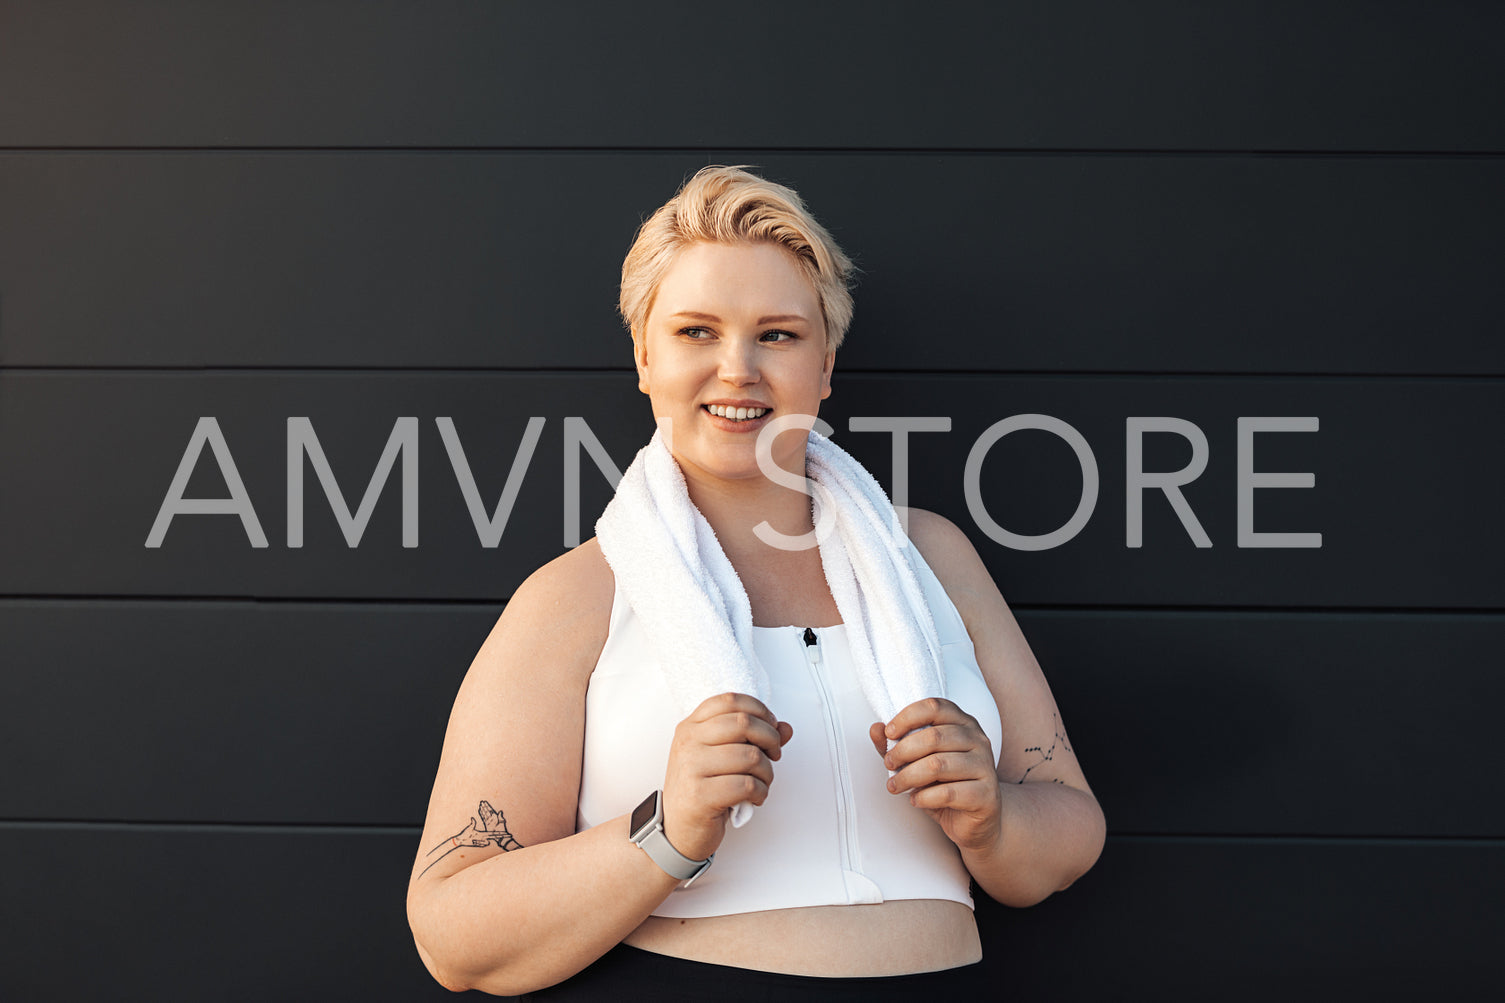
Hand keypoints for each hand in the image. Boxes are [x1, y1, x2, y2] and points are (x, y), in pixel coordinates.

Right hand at [662, 692, 793, 861]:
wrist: (676, 830)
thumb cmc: (702, 790)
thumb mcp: (722, 758)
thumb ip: (752, 739)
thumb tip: (786, 728)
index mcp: (691, 726)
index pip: (731, 700)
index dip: (760, 711)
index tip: (770, 728)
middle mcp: (688, 742)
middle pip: (743, 723)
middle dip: (770, 739)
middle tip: (774, 755)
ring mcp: (691, 767)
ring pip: (750, 756)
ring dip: (767, 772)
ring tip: (761, 782)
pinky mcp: (700, 795)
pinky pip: (747, 785)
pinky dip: (760, 792)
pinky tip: (754, 798)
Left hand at [871, 697, 1000, 852]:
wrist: (975, 820)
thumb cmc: (945, 784)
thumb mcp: (917, 761)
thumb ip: (896, 744)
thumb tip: (875, 729)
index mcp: (963, 723)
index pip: (934, 707)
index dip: (907, 717)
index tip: (889, 733)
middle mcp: (978, 740)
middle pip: (933, 737)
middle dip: (903, 751)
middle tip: (889, 764)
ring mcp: (985, 766)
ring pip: (938, 765)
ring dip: (908, 777)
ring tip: (895, 786)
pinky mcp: (986, 794)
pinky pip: (948, 793)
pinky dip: (924, 797)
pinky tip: (915, 800)